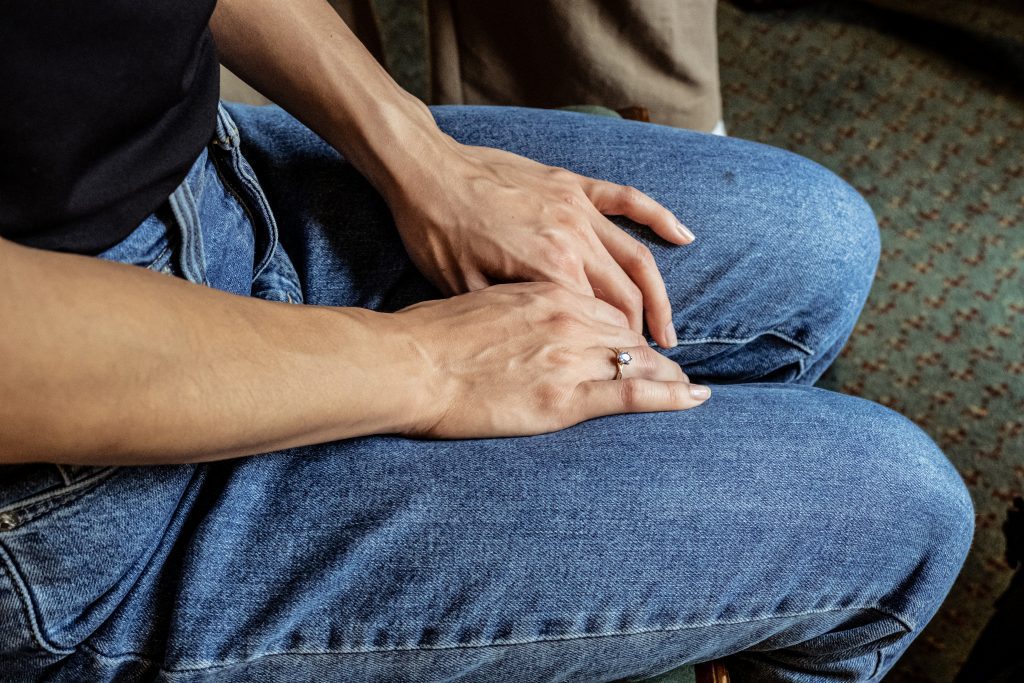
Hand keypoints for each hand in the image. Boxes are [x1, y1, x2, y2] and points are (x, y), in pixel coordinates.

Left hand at [387, 142, 693, 349]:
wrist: (425, 171)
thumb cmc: (437, 234)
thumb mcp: (467, 290)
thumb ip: (518, 315)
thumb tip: (552, 340)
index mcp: (550, 270)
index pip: (601, 323)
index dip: (615, 354)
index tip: (623, 376)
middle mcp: (574, 239)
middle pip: (626, 296)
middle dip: (643, 335)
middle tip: (653, 363)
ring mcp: (577, 208)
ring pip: (635, 257)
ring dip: (658, 296)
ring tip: (669, 329)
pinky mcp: (572, 184)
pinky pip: (628, 200)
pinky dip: (659, 218)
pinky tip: (684, 238)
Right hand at [394, 282, 709, 438]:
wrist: (409, 362)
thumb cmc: (432, 331)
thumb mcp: (480, 296)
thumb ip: (516, 304)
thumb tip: (525, 318)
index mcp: (548, 287)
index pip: (605, 302)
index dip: (626, 323)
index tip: (635, 336)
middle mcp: (568, 315)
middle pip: (627, 329)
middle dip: (651, 347)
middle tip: (672, 363)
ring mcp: (570, 355)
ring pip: (637, 358)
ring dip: (667, 371)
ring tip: (687, 385)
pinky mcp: (565, 396)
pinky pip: (632, 392)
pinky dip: (670, 395)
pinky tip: (694, 397)